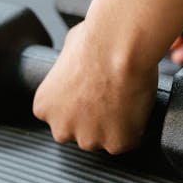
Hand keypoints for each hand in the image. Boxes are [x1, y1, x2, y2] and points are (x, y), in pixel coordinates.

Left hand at [32, 22, 157, 153]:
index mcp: (45, 107)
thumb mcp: (69, 47)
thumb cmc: (97, 40)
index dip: (81, 104)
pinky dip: (136, 128)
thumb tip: (76, 59)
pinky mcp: (116, 143)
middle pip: (81, 132)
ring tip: (127, 98)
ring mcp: (89, 138)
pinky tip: (137, 106)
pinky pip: (129, 141)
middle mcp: (61, 127)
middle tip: (111, 97)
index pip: (62, 117)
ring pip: (105, 139)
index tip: (93, 93)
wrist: (120, 46)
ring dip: (115, 125)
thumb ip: (67, 65)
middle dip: (95, 119)